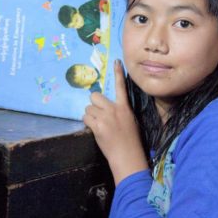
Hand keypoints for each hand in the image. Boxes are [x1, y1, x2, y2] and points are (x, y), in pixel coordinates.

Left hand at [83, 60, 148, 184]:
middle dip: (94, 104)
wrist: (128, 156)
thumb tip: (108, 108)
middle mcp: (114, 109)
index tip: (116, 61)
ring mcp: (105, 118)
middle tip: (98, 114)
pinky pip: (86, 118)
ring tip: (98, 125)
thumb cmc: (131, 141)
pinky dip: (88, 123)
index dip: (118, 73)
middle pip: (95, 96)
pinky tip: (94, 129)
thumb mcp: (131, 121)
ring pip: (88, 108)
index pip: (121, 86)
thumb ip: (120, 112)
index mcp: (125, 108)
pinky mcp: (98, 126)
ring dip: (90, 115)